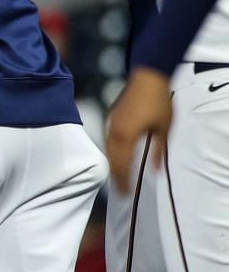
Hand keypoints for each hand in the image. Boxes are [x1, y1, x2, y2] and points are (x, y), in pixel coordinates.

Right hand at [106, 67, 173, 188]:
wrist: (147, 77)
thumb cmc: (158, 102)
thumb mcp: (164, 129)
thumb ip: (157, 150)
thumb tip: (153, 169)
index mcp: (126, 137)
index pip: (122, 165)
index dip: (123, 180)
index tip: (126, 193)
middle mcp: (114, 132)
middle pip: (112, 160)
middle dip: (116, 176)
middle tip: (121, 190)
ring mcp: (111, 124)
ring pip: (108, 150)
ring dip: (113, 164)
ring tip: (118, 177)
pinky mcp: (112, 118)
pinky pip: (108, 141)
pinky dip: (112, 153)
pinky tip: (117, 156)